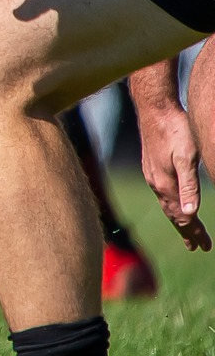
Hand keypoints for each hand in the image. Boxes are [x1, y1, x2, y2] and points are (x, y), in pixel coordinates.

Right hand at [139, 97, 209, 250]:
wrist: (154, 108)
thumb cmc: (175, 130)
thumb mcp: (187, 158)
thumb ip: (189, 186)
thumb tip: (190, 214)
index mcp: (166, 185)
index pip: (182, 217)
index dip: (195, 232)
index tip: (205, 247)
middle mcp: (156, 183)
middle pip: (173, 215)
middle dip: (186, 232)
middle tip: (197, 247)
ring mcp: (152, 175)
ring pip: (166, 204)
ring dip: (178, 219)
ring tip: (186, 230)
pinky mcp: (151, 166)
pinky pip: (162, 194)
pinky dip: (171, 205)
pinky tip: (173, 202)